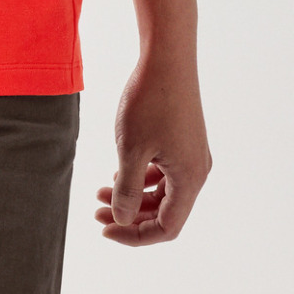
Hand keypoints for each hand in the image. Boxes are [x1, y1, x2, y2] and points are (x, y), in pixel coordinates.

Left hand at [94, 54, 211, 245]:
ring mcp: (191, 154)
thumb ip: (126, 189)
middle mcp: (196, 170)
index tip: (105, 229)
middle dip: (130, 216)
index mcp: (190, 179)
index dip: (135, 235)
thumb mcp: (131, 149)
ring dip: (133, 196)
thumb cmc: (150, 101)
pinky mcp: (184, 139)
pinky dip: (141, 177)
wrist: (167, 58)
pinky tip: (118, 170)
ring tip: (100, 191)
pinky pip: (164, 172)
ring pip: (162, 191)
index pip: (167, 227)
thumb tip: (121, 219)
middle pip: (165, 212)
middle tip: (97, 213)